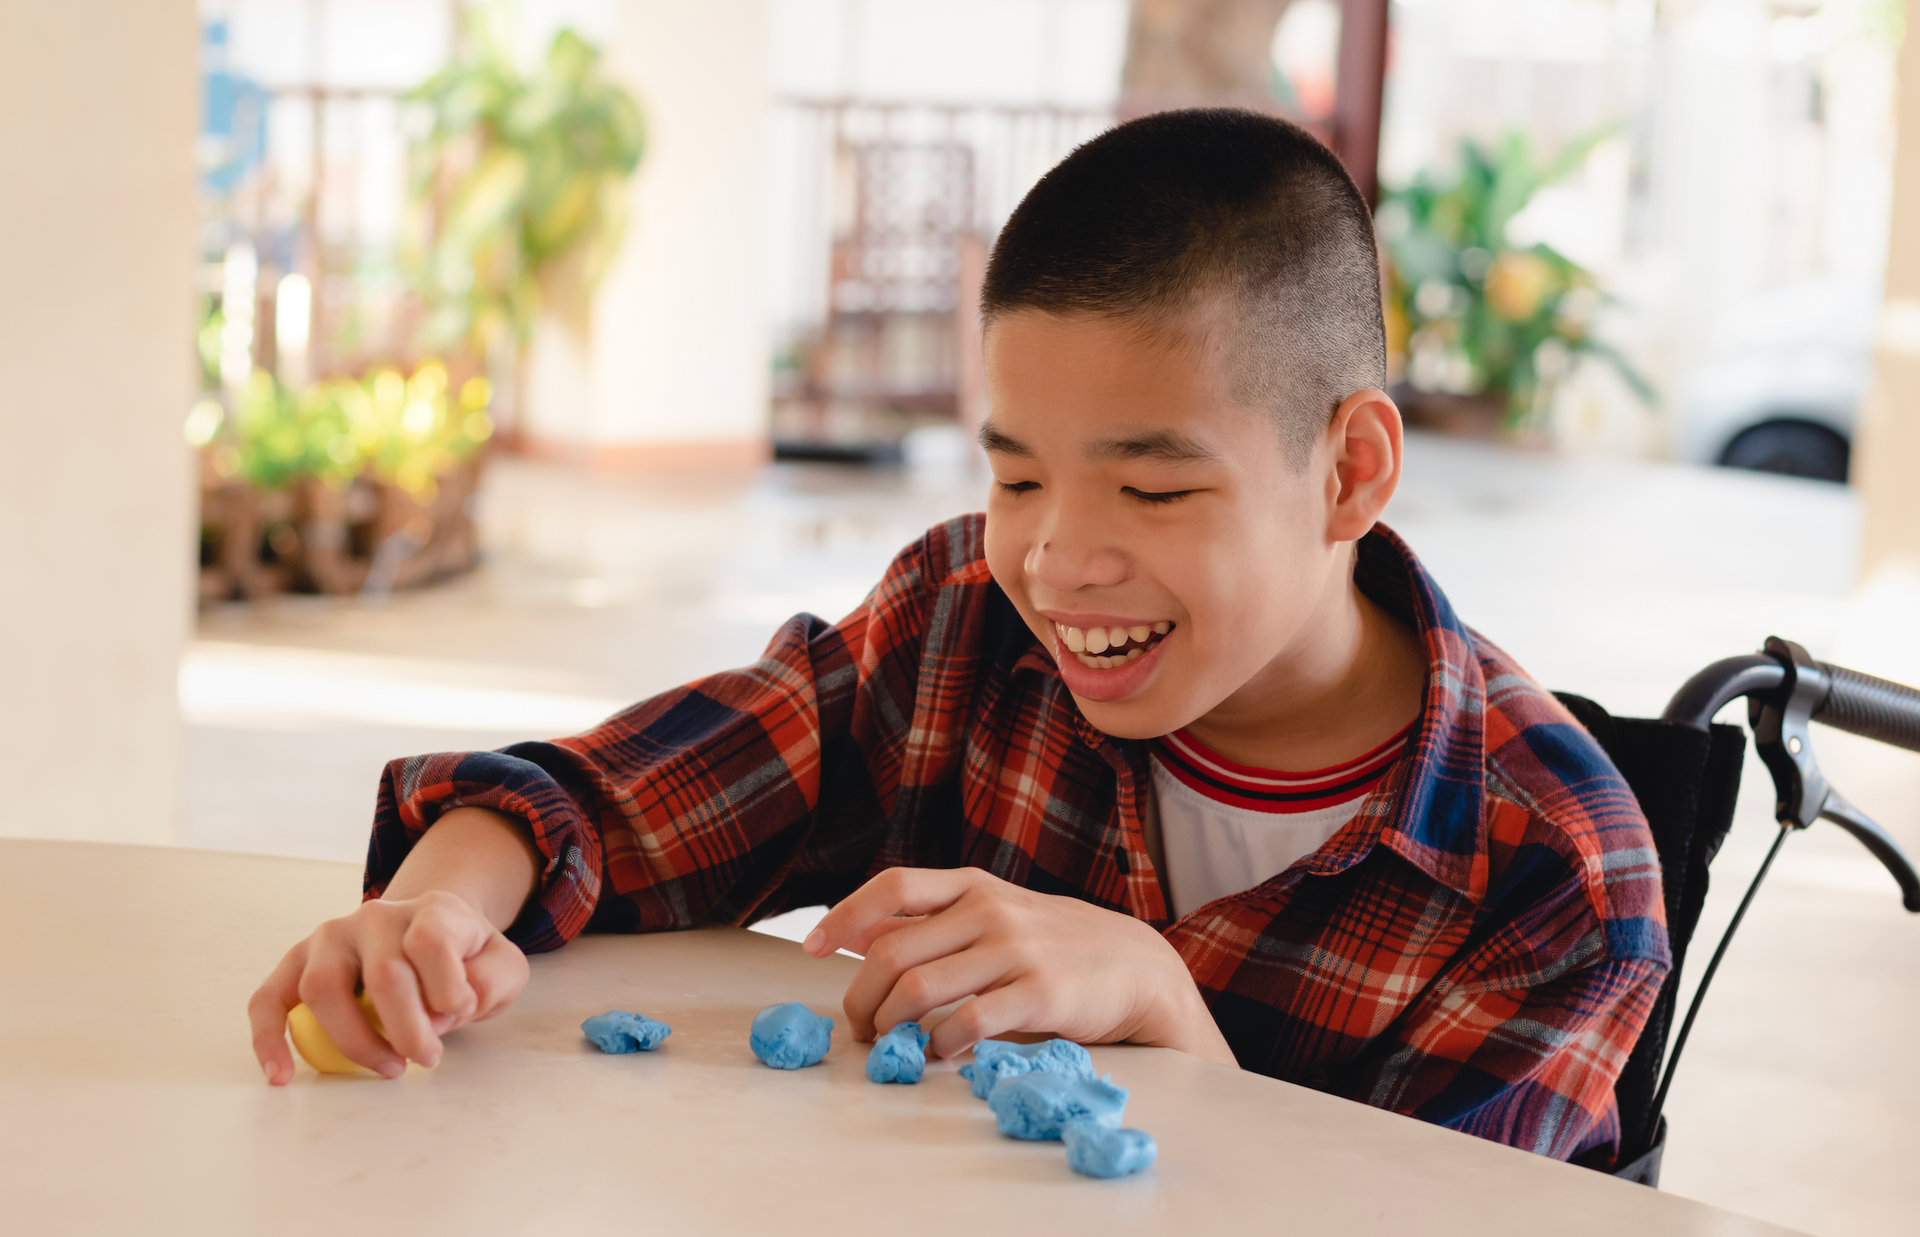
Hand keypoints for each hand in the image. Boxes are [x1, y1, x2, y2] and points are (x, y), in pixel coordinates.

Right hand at [248, 890, 528, 1083]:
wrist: (427, 936)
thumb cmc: (463, 960)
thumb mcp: (501, 964)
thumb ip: (491, 980)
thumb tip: (454, 1005)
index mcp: (430, 909)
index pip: (431, 942)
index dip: (447, 990)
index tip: (459, 1015)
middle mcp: (375, 915)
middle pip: (383, 974)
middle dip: (407, 1031)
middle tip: (427, 1058)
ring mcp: (330, 937)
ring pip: (323, 987)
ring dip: (355, 1040)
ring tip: (388, 1068)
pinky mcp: (296, 964)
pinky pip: (268, 999)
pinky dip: (268, 1039)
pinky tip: (281, 1075)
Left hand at [803, 867, 1236, 1065]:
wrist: (1136, 967)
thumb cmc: (1052, 943)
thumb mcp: (994, 912)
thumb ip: (933, 921)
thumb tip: (854, 931)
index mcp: (972, 885)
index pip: (892, 887)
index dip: (844, 915)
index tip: (812, 946)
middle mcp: (989, 909)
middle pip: (892, 950)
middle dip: (859, 996)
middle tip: (857, 1027)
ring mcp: (1014, 950)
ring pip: (918, 990)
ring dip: (889, 1027)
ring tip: (888, 1046)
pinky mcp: (1038, 994)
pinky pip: (965, 1024)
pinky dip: (937, 1045)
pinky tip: (936, 1054)